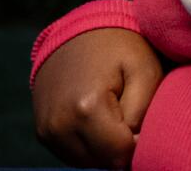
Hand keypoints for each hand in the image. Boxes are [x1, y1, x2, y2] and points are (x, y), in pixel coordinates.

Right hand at [32, 27, 160, 168]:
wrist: (78, 32)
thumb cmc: (119, 47)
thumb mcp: (144, 69)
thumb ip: (145, 113)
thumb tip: (138, 145)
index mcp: (86, 109)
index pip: (121, 154)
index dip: (141, 143)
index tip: (148, 120)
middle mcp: (59, 125)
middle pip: (104, 162)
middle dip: (124, 146)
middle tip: (133, 114)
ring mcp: (47, 131)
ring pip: (89, 162)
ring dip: (107, 147)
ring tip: (116, 112)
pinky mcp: (42, 133)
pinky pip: (75, 154)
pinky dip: (92, 145)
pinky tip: (101, 118)